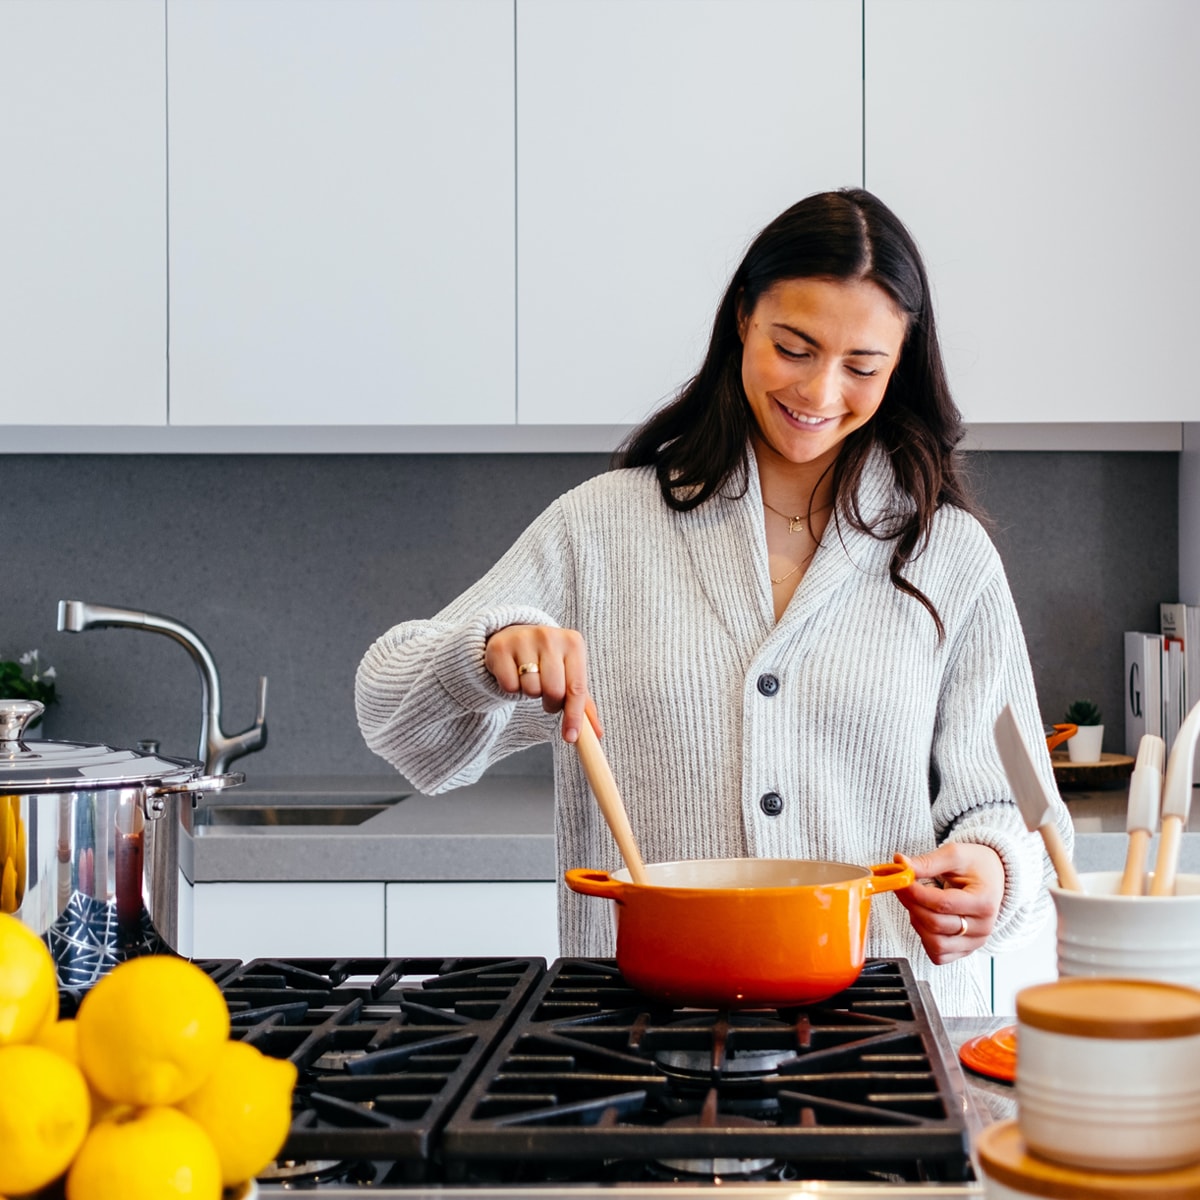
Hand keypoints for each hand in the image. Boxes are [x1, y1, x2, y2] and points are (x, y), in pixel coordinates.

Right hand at [484, 624, 599, 743]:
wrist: (514, 635)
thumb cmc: (547, 660)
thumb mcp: (568, 673)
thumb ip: (582, 702)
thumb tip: (597, 733)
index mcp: (573, 642)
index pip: (577, 687)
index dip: (574, 716)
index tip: (570, 737)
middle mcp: (549, 637)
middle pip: (554, 691)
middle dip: (550, 703)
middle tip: (546, 697)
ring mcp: (524, 639)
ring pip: (530, 689)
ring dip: (530, 693)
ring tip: (529, 679)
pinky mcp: (500, 647)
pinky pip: (509, 686)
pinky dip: (511, 688)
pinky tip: (514, 674)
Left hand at [891, 843, 1004, 964]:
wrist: (993, 877)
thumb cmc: (976, 865)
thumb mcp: (954, 854)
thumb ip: (927, 862)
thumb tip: (901, 864)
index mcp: (984, 902)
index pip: (943, 904)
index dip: (916, 893)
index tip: (901, 881)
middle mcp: (983, 927)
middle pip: (936, 924)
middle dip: (912, 905)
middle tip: (902, 888)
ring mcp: (975, 942)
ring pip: (936, 944)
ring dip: (917, 922)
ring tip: (916, 903)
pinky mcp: (965, 950)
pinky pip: (939, 955)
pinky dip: (925, 939)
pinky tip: (924, 919)